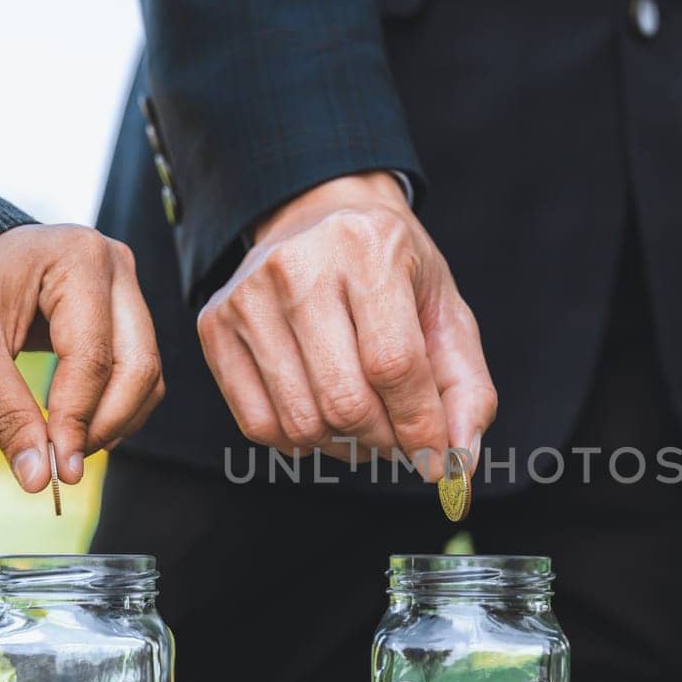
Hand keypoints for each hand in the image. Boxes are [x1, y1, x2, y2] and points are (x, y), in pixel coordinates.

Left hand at [0, 224, 162, 490]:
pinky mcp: (120, 310)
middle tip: (66, 465)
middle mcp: (115, 266)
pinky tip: (79, 427)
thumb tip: (38, 478)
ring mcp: (123, 287)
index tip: (59, 470)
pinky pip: (136, 368)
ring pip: (145, 372)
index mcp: (79, 259)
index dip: (78, 420)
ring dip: (115, 420)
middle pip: (138, 365)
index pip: (94, 357)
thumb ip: (6, 413)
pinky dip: (114, 406)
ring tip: (68, 448)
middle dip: (104, 423)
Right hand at [196, 171, 496, 480]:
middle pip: (344, 402)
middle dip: (383, 441)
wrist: (319, 217)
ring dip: (343, 445)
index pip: (393, 366)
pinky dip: (298, 442)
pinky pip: (258, 424)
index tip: (434, 458)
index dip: (419, 426)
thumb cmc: (392, 271)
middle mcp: (298, 266)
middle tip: (398, 438)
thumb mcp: (446, 313)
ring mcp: (247, 296)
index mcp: (368, 250)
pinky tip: (321, 417)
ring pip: (300, 422)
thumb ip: (467, 389)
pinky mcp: (214, 325)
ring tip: (363, 424)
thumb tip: (460, 464)